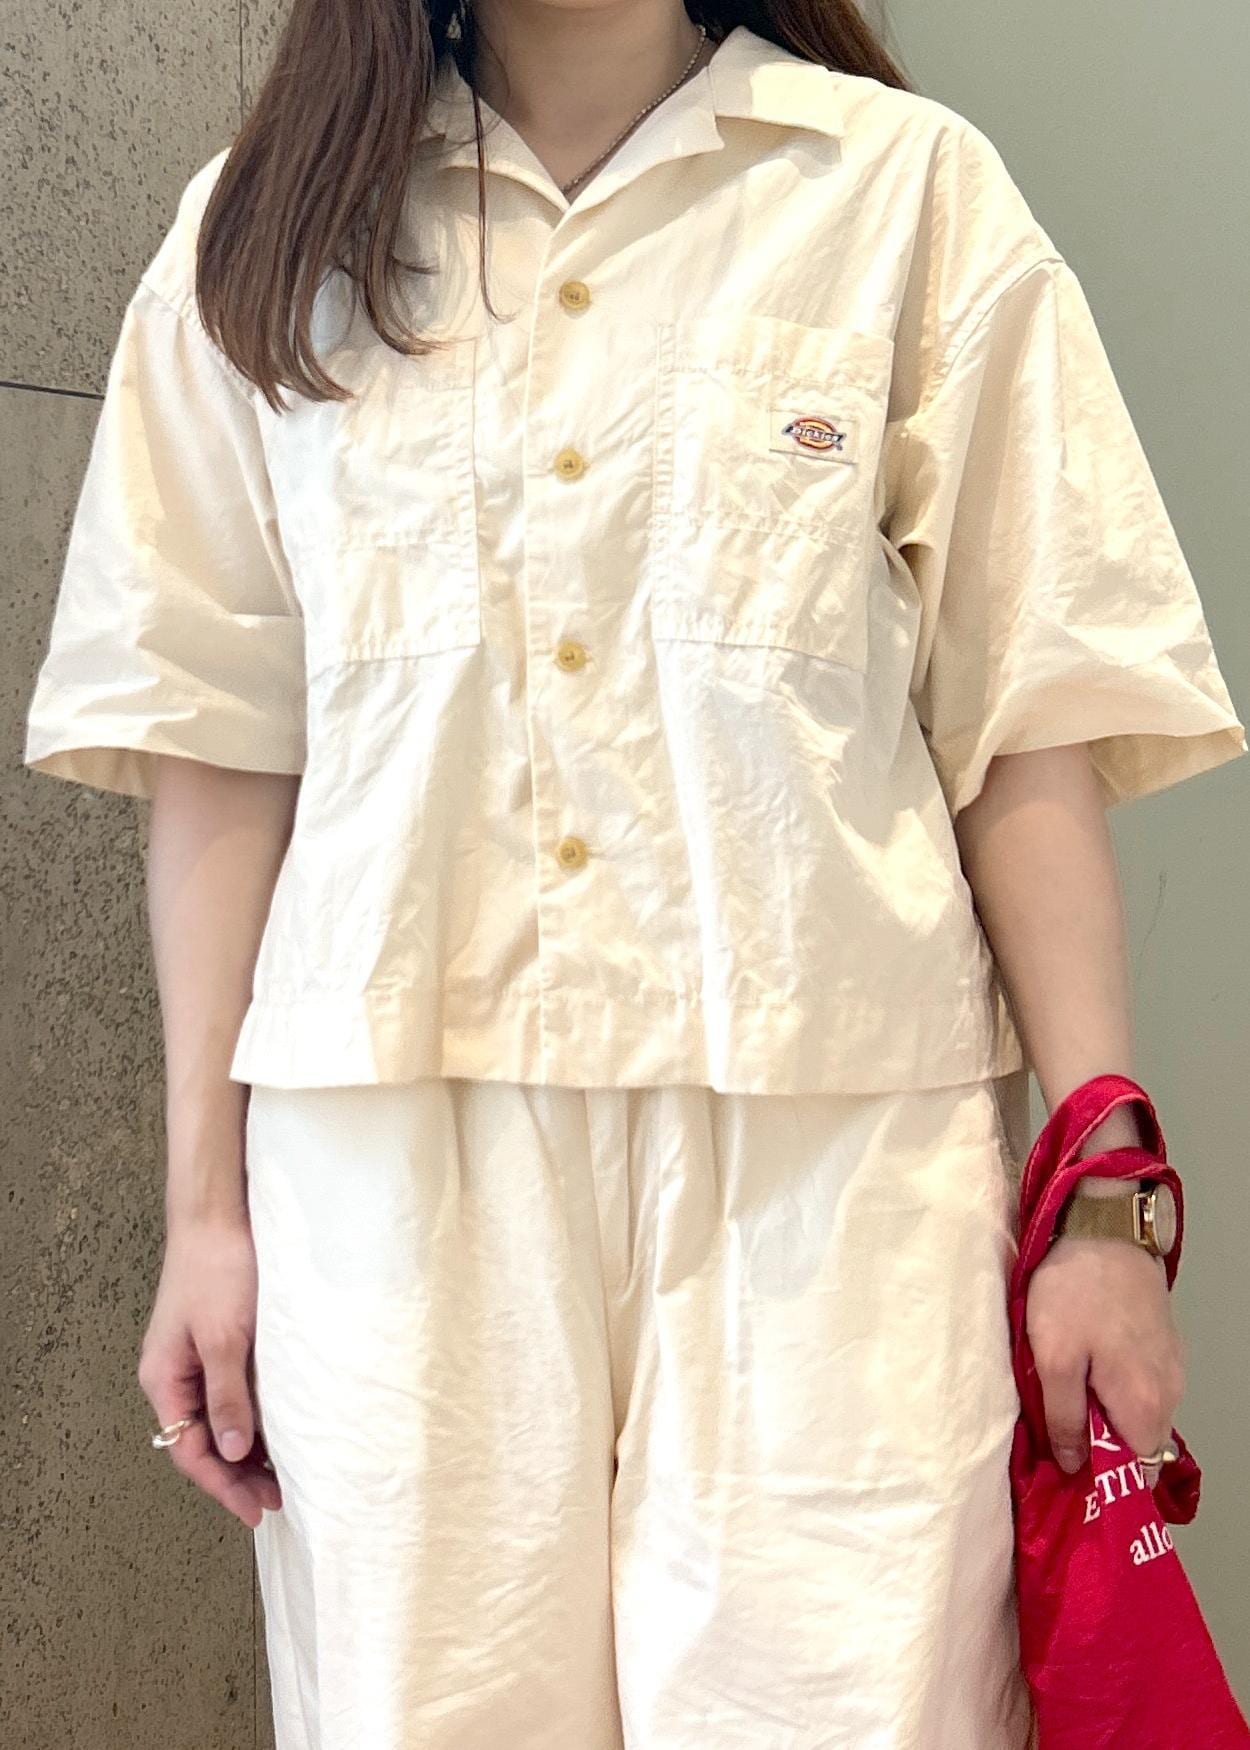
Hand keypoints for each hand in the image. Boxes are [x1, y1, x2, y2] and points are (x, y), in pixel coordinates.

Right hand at [138, 1211, 281, 1529]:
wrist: (218, 1215)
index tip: (255, 1508)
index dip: (222, 1484)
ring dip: (246, 1450)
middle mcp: (174, 1375)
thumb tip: (234, 1452)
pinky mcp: (217, 1343)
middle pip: (202, 1441)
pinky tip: (275, 1432)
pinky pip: (229, 1395)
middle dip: (236, 1475)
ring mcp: (195, 1360)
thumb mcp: (226, 1338)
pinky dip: (250, 1418)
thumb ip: (228, 1396)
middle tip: (275, 1501)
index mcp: (165, 1378)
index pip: (189, 1449)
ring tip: (280, 1477)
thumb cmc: (218, 1270)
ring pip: (217, 1420)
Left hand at [1025, 1228, 1184, 1480]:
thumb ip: (1065, 1418)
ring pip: (1138, 1413)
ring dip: (1105, 1412)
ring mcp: (1171, 1367)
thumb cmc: (1075, 1290)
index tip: (1068, 1473)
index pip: (1136, 1474)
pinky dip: (1115, 1387)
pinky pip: (1141, 1386)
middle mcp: (1169, 1392)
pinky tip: (1086, 1365)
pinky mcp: (1164, 1344)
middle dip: (1100, 1446)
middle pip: (1137, 1444)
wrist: (1106, 1227)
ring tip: (1067, 1391)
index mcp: (1144, 1405)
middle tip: (1058, 1429)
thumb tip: (1073, 1465)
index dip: (1102, 1481)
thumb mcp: (1053, 1359)